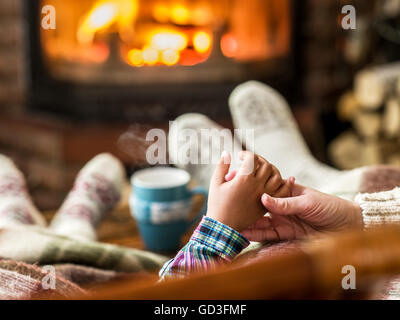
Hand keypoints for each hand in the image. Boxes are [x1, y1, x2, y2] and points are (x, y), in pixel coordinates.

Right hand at [206, 151, 289, 231]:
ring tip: (264, 169)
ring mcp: (265, 197)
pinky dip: (286, 184)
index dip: (246, 154)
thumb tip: (226, 153)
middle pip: (265, 166)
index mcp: (243, 180)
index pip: (251, 159)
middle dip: (258, 160)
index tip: (240, 156)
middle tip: (251, 162)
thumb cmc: (216, 206)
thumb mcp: (215, 185)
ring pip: (276, 177)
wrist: (223, 230)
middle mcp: (257, 187)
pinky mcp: (268, 207)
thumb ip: (221, 167)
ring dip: (272, 170)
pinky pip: (282, 193)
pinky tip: (287, 179)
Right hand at [241, 184, 363, 241]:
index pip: (265, 188)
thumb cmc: (331, 207)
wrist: (349, 226)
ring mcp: (283, 220)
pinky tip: (244, 233)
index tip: (236, 182)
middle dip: (243, 205)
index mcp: (288, 191)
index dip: (250, 186)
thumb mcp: (308, 202)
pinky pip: (268, 234)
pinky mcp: (286, 234)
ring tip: (231, 222)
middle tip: (227, 204)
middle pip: (259, 205)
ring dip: (247, 221)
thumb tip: (263, 199)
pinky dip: (256, 234)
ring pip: (260, 221)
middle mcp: (283, 205)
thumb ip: (286, 203)